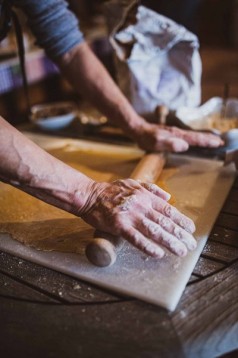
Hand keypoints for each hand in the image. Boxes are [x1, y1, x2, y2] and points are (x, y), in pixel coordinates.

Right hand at [78, 179, 196, 257]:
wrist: (90, 195)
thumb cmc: (111, 190)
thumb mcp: (133, 183)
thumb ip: (151, 189)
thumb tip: (168, 197)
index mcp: (146, 196)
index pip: (168, 210)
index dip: (181, 220)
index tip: (191, 229)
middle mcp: (141, 206)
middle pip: (164, 222)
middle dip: (180, 234)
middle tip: (191, 245)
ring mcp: (130, 216)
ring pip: (154, 230)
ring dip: (169, 242)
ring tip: (181, 251)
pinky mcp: (118, 225)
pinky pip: (135, 238)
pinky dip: (147, 246)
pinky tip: (158, 254)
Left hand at [133, 121, 223, 151]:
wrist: (138, 129)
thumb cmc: (146, 137)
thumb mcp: (156, 142)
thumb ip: (170, 144)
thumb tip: (185, 146)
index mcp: (177, 135)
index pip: (195, 139)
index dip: (207, 142)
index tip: (218, 143)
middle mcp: (178, 133)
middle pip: (197, 136)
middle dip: (209, 139)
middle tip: (221, 142)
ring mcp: (175, 133)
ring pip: (193, 136)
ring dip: (203, 138)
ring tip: (213, 141)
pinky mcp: (171, 135)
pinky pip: (187, 137)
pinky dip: (195, 138)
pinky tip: (195, 141)